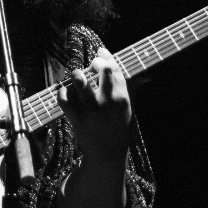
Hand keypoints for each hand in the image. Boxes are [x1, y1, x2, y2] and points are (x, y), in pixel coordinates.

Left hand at [57, 47, 131, 163]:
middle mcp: (107, 102)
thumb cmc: (119, 129)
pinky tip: (65, 92)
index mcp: (122, 98)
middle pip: (102, 70)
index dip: (106, 56)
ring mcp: (91, 111)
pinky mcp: (77, 119)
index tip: (100, 52)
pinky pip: (64, 99)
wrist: (107, 155)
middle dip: (94, 63)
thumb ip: (131, 89)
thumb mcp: (129, 109)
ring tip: (76, 77)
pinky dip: (62, 92)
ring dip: (76, 75)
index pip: (115, 69)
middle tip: (89, 67)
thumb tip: (145, 76)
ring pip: (80, 81)